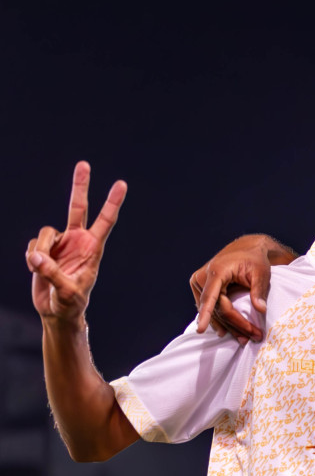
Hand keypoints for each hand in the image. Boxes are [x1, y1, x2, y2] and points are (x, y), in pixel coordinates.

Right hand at [27, 162, 126, 327]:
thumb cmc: (70, 303)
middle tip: (84, 164)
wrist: (57, 311)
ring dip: (39, 249)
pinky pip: (32, 245)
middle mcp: (77, 241)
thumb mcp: (66, 291)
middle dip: (80, 186)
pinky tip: (36, 270)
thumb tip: (36, 257)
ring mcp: (60, 244)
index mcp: (93, 248)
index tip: (121, 184)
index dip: (112, 202)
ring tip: (39, 268)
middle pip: (78, 207)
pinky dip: (31, 257)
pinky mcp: (43, 250)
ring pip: (45, 233)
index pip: (105, 221)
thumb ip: (52, 273)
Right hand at [190, 235, 290, 342]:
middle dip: (235, 325)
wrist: (247, 249)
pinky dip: (221, 320)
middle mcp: (203, 277)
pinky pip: (211, 308)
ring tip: (245, 338)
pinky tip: (229, 331)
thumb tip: (261, 310)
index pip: (211, 298)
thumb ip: (259, 291)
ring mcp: (199, 283)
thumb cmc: (255, 259)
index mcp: (216, 271)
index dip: (207, 315)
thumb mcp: (261, 272)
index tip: (201, 329)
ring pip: (213, 311)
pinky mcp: (200, 288)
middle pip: (217, 308)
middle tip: (253, 336)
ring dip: (228, 326)